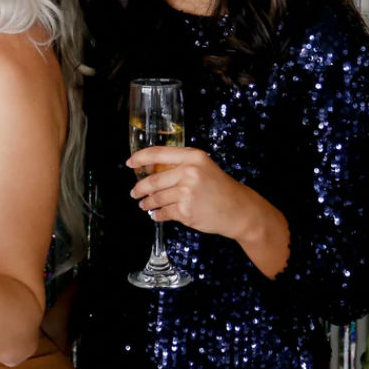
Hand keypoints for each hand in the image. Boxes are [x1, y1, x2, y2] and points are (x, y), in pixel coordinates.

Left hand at [128, 146, 250, 239]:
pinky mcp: (186, 211)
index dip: (140, 158)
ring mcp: (187, 192)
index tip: (130, 163)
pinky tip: (156, 215)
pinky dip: (157, 215)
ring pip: (156, 198)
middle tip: (134, 192)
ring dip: (147, 203)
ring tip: (144, 204)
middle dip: (140, 188)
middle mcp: (189, 172)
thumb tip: (149, 169)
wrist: (239, 209)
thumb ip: (179, 165)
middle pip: (153, 180)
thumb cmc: (219, 188)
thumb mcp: (202, 167)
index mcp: (192, 156)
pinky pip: (164, 213)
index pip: (158, 153)